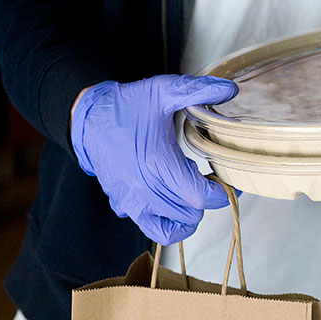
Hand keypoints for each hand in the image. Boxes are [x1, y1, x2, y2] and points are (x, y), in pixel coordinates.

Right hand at [70, 74, 238, 244]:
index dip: (221, 194)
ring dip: (189, 209)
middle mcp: (144, 187)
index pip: (200, 197)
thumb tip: (230, 88)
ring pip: (177, 225)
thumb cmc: (128, 106)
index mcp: (157, 161)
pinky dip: (171, 223)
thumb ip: (198, 90)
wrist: (90, 120)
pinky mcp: (125, 207)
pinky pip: (156, 230)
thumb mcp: (164, 91)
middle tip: (205, 176)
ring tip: (186, 185)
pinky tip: (174, 201)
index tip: (227, 183)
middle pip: (192, 213)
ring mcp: (133, 200)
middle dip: (206, 197)